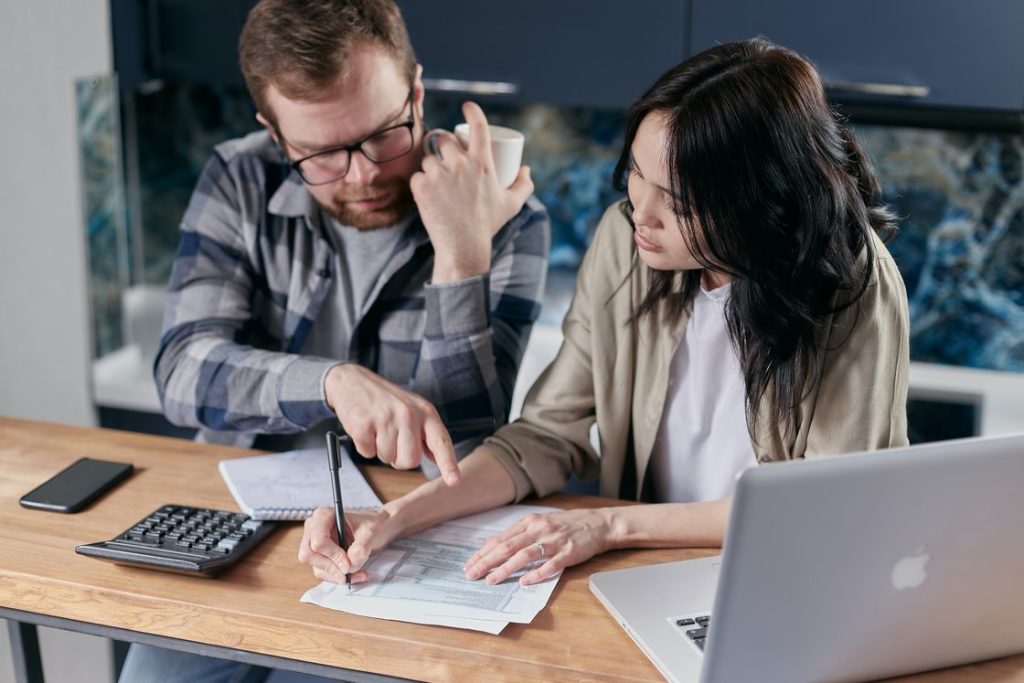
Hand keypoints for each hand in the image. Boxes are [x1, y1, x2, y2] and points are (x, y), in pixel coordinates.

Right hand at [297, 506, 401, 583]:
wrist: (379, 528)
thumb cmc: (373, 524)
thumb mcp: (371, 533)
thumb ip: (360, 548)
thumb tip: (349, 565)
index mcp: (323, 515)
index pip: (318, 541)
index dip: (333, 555)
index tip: (349, 564)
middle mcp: (314, 528)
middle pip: (309, 555)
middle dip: (331, 567)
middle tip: (349, 572)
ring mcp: (315, 543)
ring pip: (316, 566)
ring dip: (337, 575)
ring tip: (359, 573)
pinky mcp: (321, 556)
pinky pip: (323, 572)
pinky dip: (338, 576)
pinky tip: (355, 574)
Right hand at [324, 364, 460, 484]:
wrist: (352, 380)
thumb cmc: (386, 399)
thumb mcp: (413, 409)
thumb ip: (426, 433)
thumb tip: (437, 459)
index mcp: (426, 412)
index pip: (441, 441)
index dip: (448, 464)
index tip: (454, 481)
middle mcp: (409, 414)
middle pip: (410, 460)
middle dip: (399, 459)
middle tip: (392, 440)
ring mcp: (386, 418)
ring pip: (388, 458)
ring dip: (380, 450)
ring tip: (377, 429)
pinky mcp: (364, 424)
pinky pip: (368, 453)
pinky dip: (365, 446)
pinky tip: (365, 428)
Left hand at [411, 101, 533, 282]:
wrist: (463, 247)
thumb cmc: (488, 225)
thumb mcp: (511, 205)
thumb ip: (523, 185)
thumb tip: (525, 169)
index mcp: (482, 163)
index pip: (479, 127)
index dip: (473, 111)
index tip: (467, 106)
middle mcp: (460, 164)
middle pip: (445, 140)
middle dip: (444, 146)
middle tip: (445, 160)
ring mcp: (439, 174)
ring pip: (428, 159)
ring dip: (431, 167)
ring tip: (438, 183)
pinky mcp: (421, 187)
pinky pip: (417, 176)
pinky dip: (421, 184)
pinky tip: (427, 194)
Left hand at [463, 508, 616, 585]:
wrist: (598, 523)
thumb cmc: (566, 525)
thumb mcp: (539, 523)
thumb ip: (516, 534)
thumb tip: (490, 544)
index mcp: (529, 522)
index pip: (500, 539)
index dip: (483, 553)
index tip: (469, 565)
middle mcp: (539, 529)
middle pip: (507, 547)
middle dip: (487, 562)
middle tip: (472, 574)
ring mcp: (553, 541)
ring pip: (524, 555)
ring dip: (506, 568)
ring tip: (492, 580)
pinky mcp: (568, 552)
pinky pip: (550, 564)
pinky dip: (536, 574)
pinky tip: (524, 582)